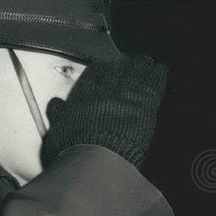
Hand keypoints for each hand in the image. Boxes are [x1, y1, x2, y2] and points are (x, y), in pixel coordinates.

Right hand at [41, 55, 166, 169]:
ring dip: (140, 66)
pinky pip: (153, 85)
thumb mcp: (58, 132)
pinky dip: (157, 76)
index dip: (98, 70)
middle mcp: (105, 93)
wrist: (96, 157)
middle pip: (115, 74)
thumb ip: (58, 115)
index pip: (91, 78)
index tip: (103, 64)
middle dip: (121, 65)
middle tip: (126, 59)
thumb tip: (55, 103)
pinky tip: (161, 69)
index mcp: (83, 99)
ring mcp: (125, 97)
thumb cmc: (74, 150)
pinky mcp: (144, 106)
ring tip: (144, 60)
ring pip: (134, 76)